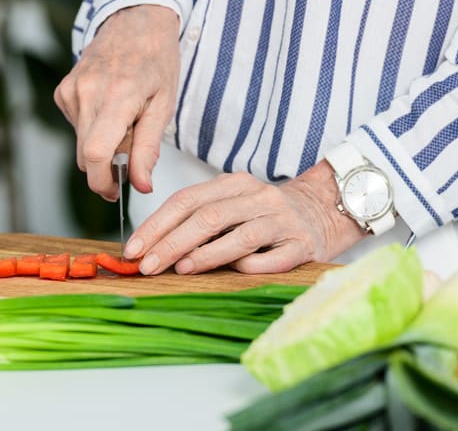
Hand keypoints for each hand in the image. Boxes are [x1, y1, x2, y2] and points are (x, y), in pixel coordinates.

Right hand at [54, 5, 179, 199]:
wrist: (136, 21)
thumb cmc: (156, 59)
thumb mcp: (164, 105)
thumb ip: (149, 149)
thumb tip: (142, 185)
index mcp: (118, 95)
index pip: (96, 153)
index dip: (102, 181)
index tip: (115, 192)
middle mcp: (88, 92)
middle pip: (85, 155)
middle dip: (107, 167)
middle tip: (131, 156)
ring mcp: (71, 90)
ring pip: (81, 143)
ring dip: (102, 144)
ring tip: (125, 119)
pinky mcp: (63, 91)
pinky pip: (76, 126)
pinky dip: (93, 128)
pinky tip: (110, 107)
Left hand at [124, 161, 366, 273]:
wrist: (324, 209)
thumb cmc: (264, 214)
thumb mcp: (231, 204)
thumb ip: (198, 218)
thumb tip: (150, 248)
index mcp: (234, 184)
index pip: (186, 200)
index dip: (156, 225)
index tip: (133, 248)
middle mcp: (258, 197)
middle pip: (207, 217)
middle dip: (171, 242)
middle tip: (147, 265)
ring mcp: (282, 220)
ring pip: (238, 237)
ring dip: (204, 255)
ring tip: (179, 269)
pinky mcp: (302, 245)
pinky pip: (271, 259)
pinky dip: (248, 267)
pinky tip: (230, 274)